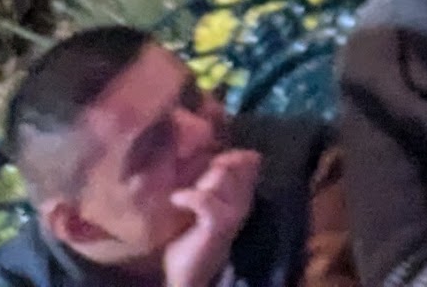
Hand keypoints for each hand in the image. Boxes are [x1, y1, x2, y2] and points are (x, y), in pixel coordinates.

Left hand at [160, 140, 261, 286]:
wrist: (186, 277)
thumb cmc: (190, 239)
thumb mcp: (202, 205)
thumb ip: (208, 181)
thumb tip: (207, 152)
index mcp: (242, 196)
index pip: (250, 160)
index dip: (231, 155)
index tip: (209, 162)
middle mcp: (243, 202)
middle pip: (235, 162)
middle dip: (212, 165)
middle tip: (195, 184)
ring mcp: (234, 214)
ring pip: (221, 175)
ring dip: (200, 181)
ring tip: (186, 196)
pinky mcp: (218, 226)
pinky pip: (204, 198)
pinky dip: (187, 196)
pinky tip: (176, 200)